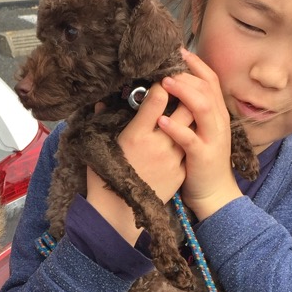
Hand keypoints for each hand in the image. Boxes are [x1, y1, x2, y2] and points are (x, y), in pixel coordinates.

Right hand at [86, 87, 193, 244]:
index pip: (159, 97)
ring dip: (191, 112)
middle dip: (185, 91)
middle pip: (185, 106)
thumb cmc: (104, 178)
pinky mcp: (181, 171)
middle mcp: (159, 144)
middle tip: (180, 84)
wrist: (117, 214)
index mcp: (136, 135)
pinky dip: (188, 135)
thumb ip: (103, 120)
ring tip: (185, 104)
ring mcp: (173, 158)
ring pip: (193, 124)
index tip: (161, 77)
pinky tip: (182, 131)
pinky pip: (189, 146)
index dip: (163, 82)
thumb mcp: (99, 146)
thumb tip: (102, 100)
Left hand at [157, 50, 242, 220]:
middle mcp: (218, 123)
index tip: (178, 50)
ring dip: (184, 93)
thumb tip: (173, 88)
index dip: (195, 64)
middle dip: (187, 74)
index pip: (210, 80)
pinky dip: (176, 128)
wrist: (213, 194)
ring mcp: (212, 139)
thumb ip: (191, 111)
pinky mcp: (203, 157)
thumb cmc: (200, 160)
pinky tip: (161, 120)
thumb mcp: (199, 131)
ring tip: (164, 83)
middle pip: (207, 89)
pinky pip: (190, 139)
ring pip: (203, 108)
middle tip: (166, 64)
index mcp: (216, 114)